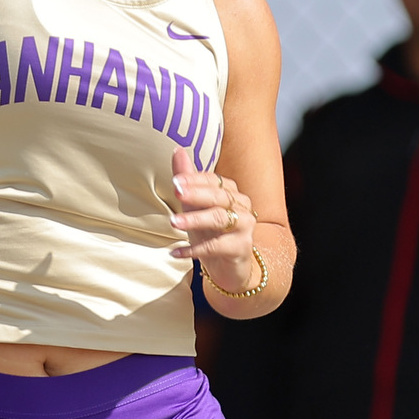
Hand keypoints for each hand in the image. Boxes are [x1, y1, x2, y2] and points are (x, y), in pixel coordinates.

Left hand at [168, 147, 258, 294]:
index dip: (194, 180)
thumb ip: (188, 180)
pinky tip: (175, 251)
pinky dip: (195, 249)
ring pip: (220, 218)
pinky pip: (217, 247)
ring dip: (195, 219)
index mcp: (231, 192)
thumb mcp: (195, 207)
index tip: (175, 181)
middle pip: (218, 196)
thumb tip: (177, 150)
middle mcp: (242, 206)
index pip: (213, 180)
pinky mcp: (242, 248)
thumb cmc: (212, 233)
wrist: (230, 269)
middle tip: (176, 191)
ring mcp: (245, 227)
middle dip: (196, 193)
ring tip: (173, 222)